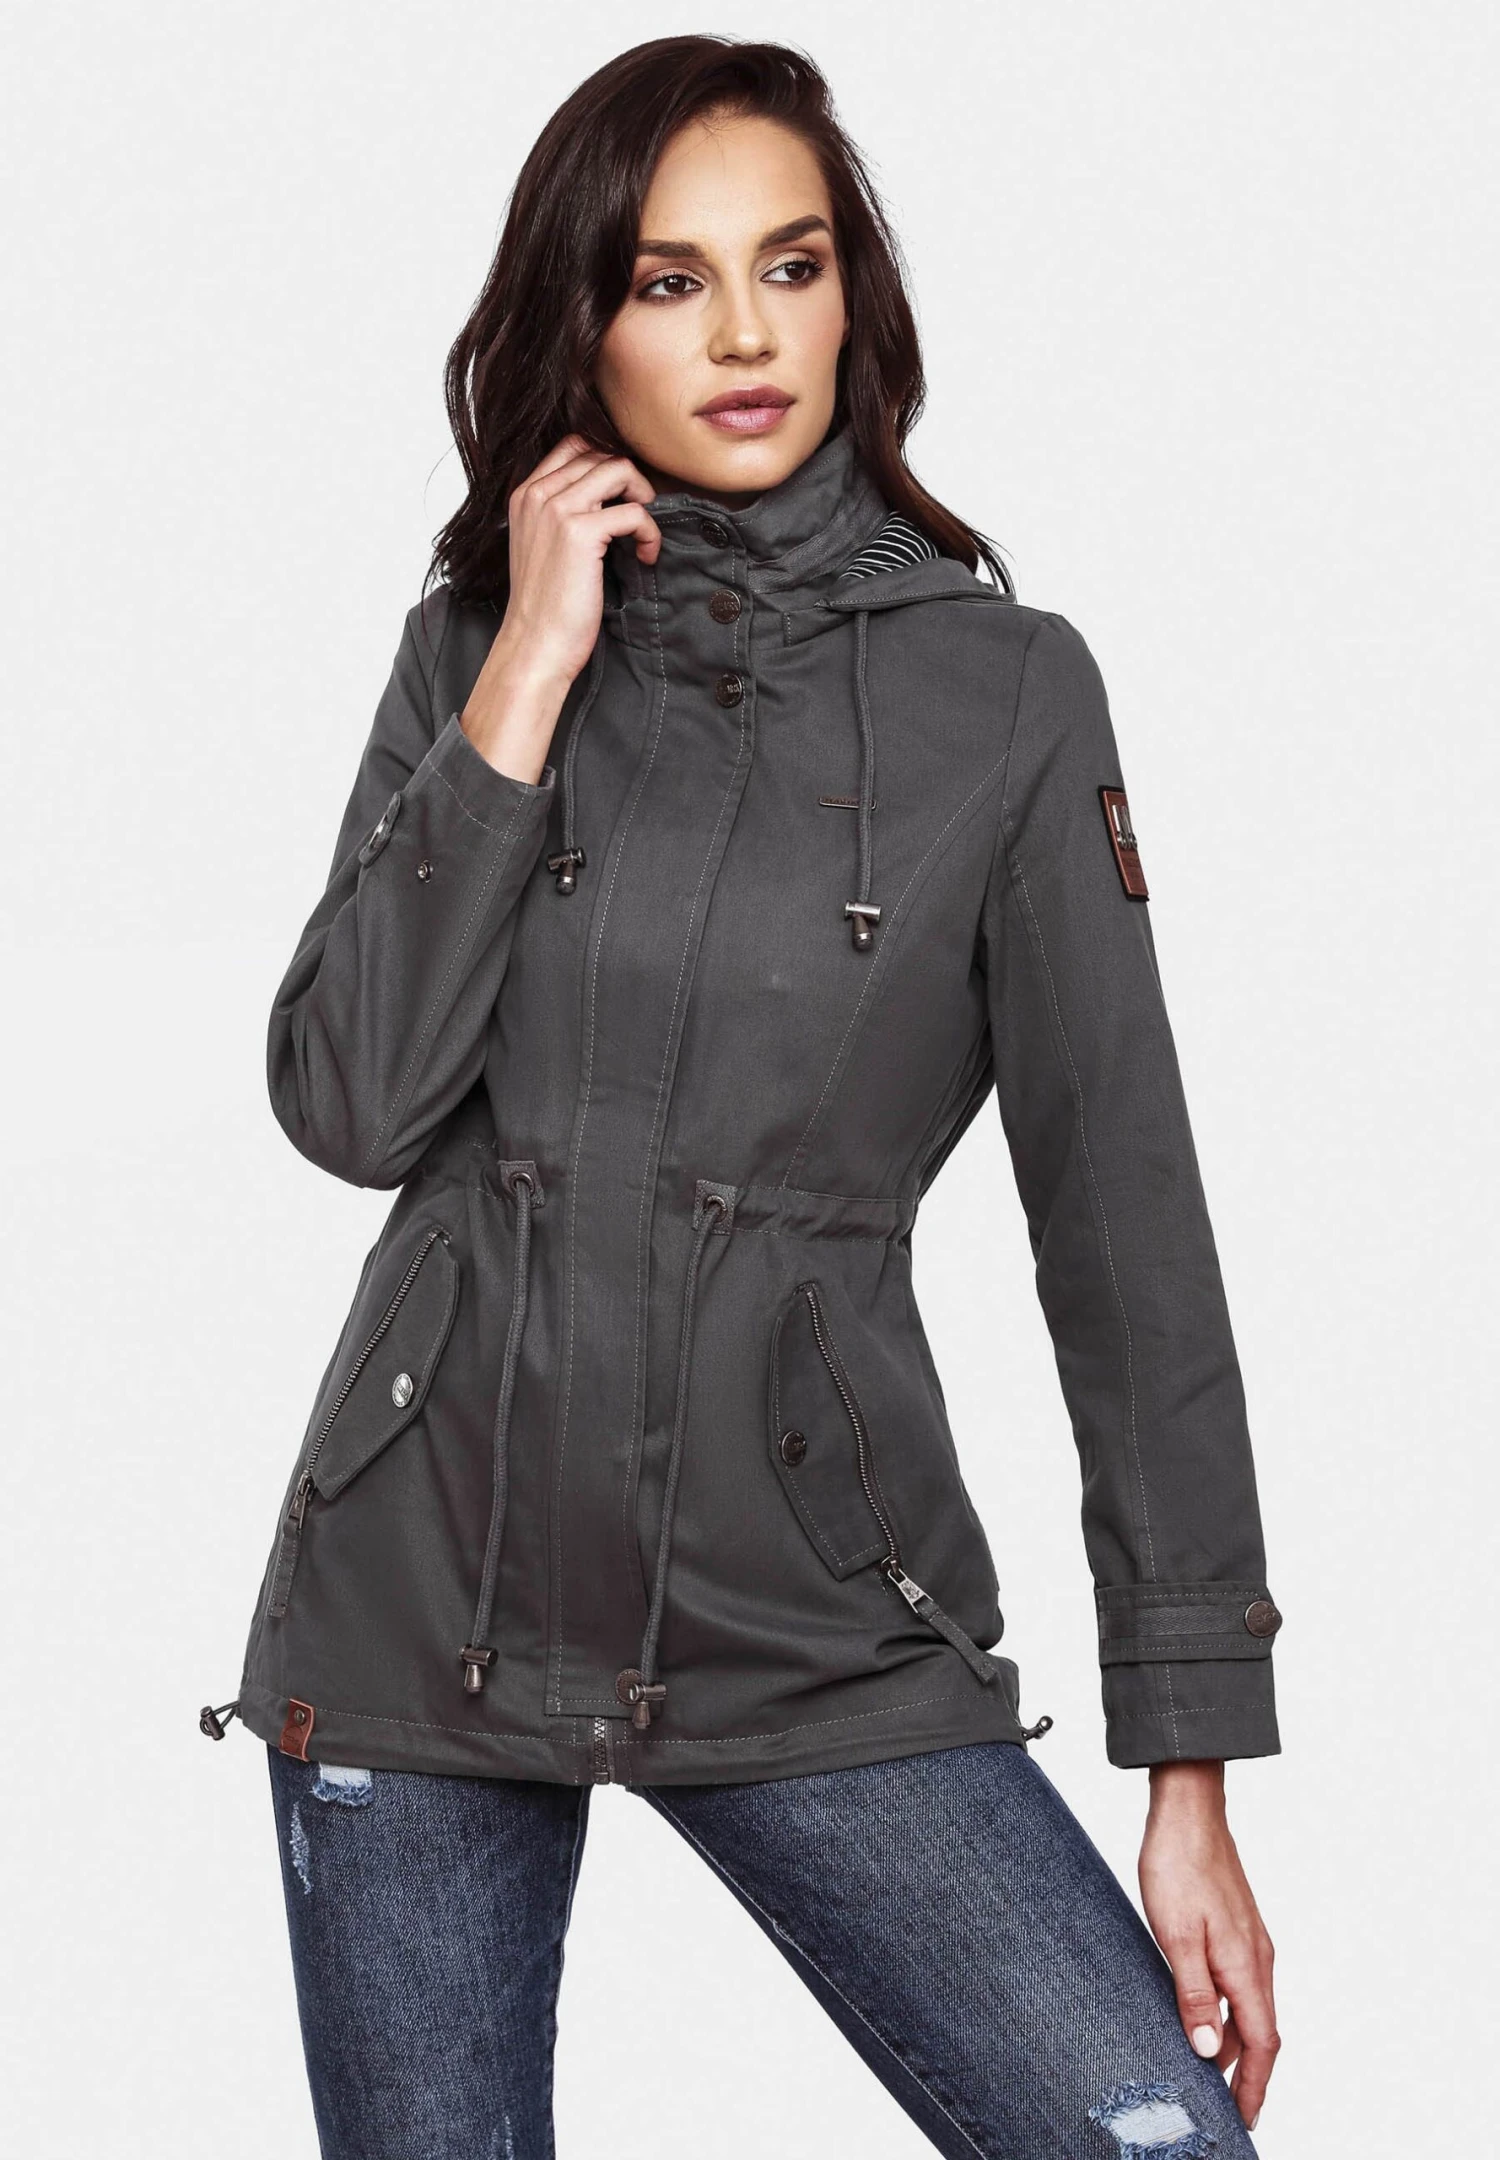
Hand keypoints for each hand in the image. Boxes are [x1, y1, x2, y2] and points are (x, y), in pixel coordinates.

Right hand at [460, 434, 661, 783]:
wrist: (534, 645)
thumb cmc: (544, 606)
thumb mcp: (543, 547)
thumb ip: (562, 515)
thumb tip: (608, 498)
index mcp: (525, 494)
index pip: (573, 445)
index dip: (608, 462)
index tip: (625, 493)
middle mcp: (537, 494)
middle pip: (599, 452)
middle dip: (630, 480)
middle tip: (642, 514)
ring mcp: (556, 509)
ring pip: (619, 469)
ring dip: (644, 498)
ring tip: (644, 533)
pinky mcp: (580, 532)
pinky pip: (633, 511)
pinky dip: (650, 532)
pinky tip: (646, 555)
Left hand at [1138, 1761, 1278, 2135]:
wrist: (1187, 1810)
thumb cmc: (1178, 1864)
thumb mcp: (1176, 1936)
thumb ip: (1195, 1995)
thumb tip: (1212, 2051)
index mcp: (1246, 1964)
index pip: (1263, 2042)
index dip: (1256, 2085)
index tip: (1247, 2118)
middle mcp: (1257, 1956)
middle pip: (1260, 2030)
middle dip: (1248, 2072)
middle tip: (1227, 2106)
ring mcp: (1248, 1940)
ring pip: (1249, 2006)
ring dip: (1237, 2042)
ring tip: (1211, 2070)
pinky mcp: (1235, 1926)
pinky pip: (1239, 1983)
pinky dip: (1229, 2010)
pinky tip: (1204, 2013)